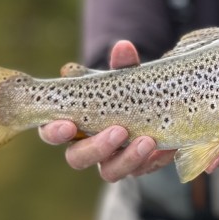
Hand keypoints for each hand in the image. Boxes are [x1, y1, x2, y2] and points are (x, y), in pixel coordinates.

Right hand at [38, 40, 175, 180]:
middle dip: (97, 147)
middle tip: (119, 131)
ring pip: (110, 172)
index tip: (68, 125)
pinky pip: (142, 170)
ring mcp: (111, 161)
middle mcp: (87, 147)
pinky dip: (154, 160)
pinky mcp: (135, 168)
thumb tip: (124, 47)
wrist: (155, 108)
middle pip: (78, 159)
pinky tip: (166, 147)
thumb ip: (123, 66)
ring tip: (148, 140)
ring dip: (128, 158)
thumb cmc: (125, 92)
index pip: (51, 132)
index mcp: (72, 124)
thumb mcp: (125, 77)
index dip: (55, 132)